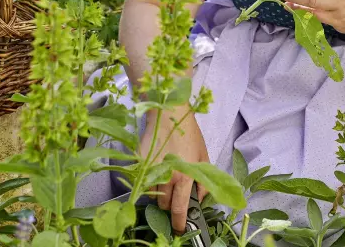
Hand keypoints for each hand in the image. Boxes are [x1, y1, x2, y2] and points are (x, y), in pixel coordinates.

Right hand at [139, 110, 208, 232]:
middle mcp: (167, 177)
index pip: (179, 208)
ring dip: (159, 193)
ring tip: (165, 180)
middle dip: (169, 205)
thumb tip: (201, 197)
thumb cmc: (188, 134)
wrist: (168, 115)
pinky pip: (142, 181)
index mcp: (185, 176)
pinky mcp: (139, 164)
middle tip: (174, 196)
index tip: (178, 229)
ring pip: (152, 194)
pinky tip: (155, 171)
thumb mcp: (203, 155)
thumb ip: (204, 179)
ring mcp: (151, 171)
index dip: (179, 222)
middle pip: (164, 204)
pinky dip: (148, 181)